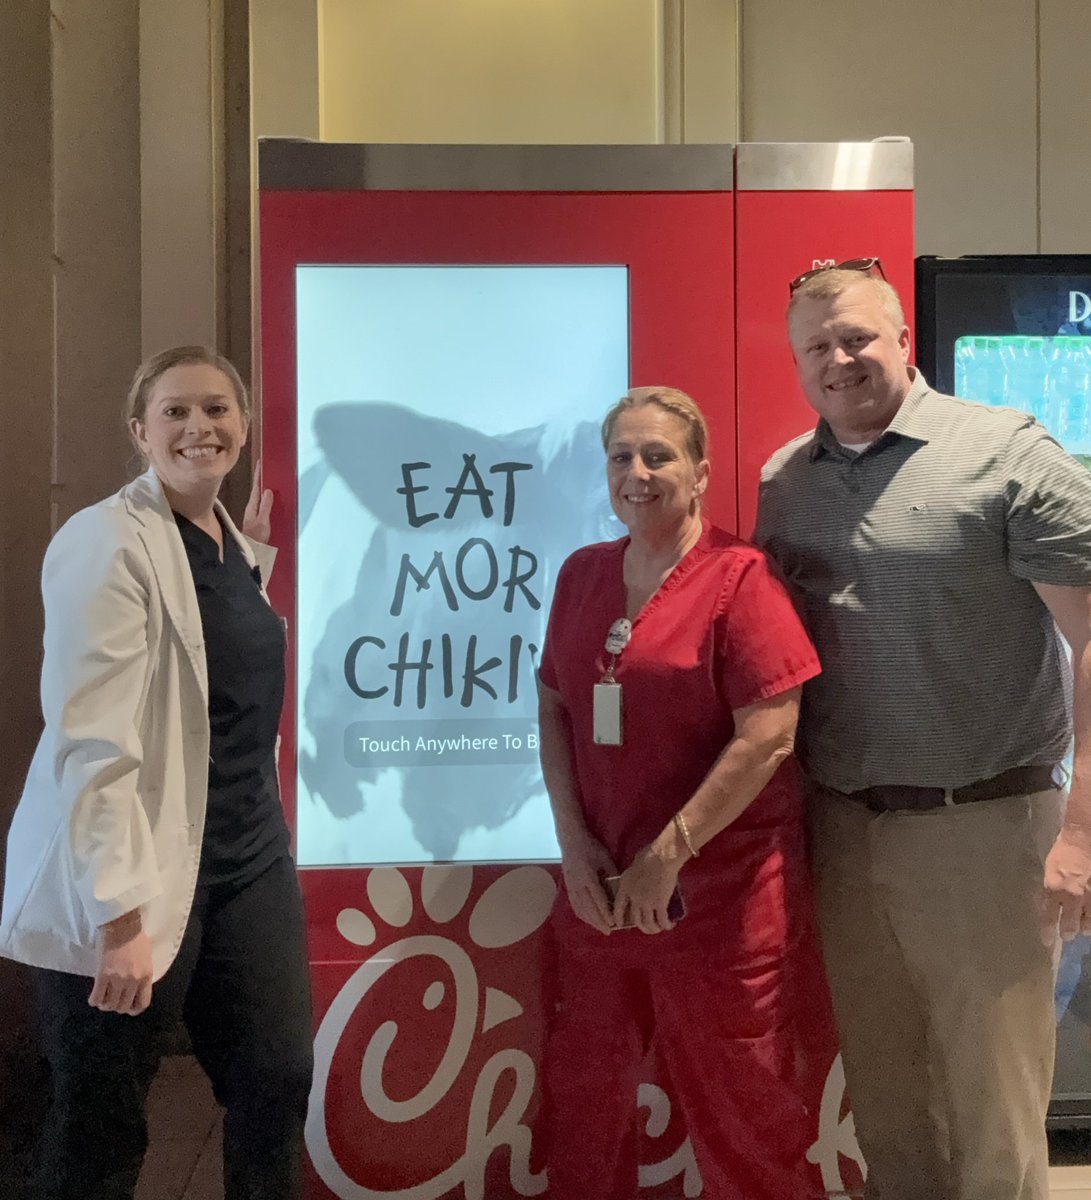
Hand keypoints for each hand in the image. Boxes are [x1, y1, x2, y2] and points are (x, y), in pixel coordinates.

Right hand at [89, 911, 153, 1014]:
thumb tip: (137, 987)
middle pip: (123, 1007)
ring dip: (105, 1004)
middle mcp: (134, 980)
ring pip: (110, 1005)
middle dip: (117, 1006)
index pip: (142, 1003)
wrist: (122, 925)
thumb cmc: (135, 938)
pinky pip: (97, 997)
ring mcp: (118, 979)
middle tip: (112, 999)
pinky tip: (94, 997)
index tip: (127, 1006)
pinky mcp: (103, 975)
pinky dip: (94, 1000)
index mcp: (146, 975)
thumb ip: (142, 974)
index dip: (133, 1009)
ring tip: (103, 998)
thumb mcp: (146, 958)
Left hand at [243, 467, 272, 543]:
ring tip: (268, 478)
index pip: (256, 486)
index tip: (260, 462)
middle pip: (256, 488)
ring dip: (263, 486)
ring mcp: (253, 511)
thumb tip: (267, 490)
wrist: (252, 549)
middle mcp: (252, 506)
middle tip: (265, 467)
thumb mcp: (262, 520)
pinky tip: (270, 496)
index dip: (258, 474)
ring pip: (259, 495)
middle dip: (260, 478)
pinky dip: (265, 496)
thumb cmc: (257, 535)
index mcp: (253, 504)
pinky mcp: (257, 516)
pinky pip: (262, 502)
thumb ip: (265, 505)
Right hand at [560, 831, 617, 934]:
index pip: (597, 899)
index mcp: (588, 876)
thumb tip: (620, 890)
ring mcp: (571, 887)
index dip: (605, 913)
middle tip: (608, 931)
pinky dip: (581, 914)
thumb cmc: (590, 847)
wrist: (570, 840)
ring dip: (590, 920)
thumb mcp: (605, 858)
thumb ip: (612, 874)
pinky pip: (574, 905)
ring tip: (600, 928)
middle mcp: (578, 884)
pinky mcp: (567, 887)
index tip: (613, 923)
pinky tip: (588, 919)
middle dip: (599, 921)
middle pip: (588, 908)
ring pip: (580, 908)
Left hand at [613, 841, 681, 935]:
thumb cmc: (648, 855)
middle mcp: (633, 898)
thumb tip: (638, 875)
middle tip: (647, 928)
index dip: (618, 917)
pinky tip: (670, 925)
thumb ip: (634, 875)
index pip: (618, 906)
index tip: (618, 924)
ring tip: (659, 928)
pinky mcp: (660, 904)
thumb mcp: (634, 865)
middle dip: (642, 927)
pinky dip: (666, 925)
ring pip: (648, 924)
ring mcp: (646, 903)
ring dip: (654, 929)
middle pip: (635, 919)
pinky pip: (662, 920)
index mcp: (625, 887)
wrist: (661, 857)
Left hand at [1042, 825, 1090, 943]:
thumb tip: (1051, 904)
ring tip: (1083, 929)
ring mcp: (1090, 896)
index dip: (1048, 932)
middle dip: (1068, 933)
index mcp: (1054, 888)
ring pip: (1088, 924)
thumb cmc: (1065, 850)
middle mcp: (1073, 896)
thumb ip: (1051, 889)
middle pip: (1070, 925)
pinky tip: (1090, 918)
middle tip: (1067, 936)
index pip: (1048, 917)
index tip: (1047, 941)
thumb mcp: (1050, 870)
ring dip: (1084, 928)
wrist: (1085, 837)